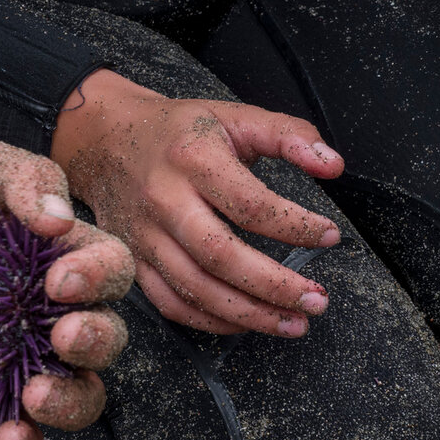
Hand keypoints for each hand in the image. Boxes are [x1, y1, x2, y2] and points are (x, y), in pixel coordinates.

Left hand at [0, 140, 133, 439]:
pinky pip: (21, 439)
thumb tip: (58, 217)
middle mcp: (55, 316)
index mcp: (62, 256)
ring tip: (35, 396)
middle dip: (97, 340)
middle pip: (109, 337)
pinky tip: (6, 438)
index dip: (99, 276)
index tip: (60, 280)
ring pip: (82, 396)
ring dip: (71, 402)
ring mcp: (24, 365)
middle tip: (64, 336)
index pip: (110, 267)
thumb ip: (21, 176)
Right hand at [49, 68, 344, 337]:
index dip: (294, 226)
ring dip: (250, 314)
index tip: (329, 236)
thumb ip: (288, 136)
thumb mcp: (234, 116)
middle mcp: (164, 199)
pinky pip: (171, 304)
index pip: (250, 203)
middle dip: (274, 285)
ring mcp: (145, 235)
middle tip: (317, 300)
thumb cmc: (179, 132)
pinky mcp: (134, 260)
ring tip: (294, 323)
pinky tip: (247, 322)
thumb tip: (333, 165)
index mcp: (193, 158)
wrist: (107, 140)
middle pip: (220, 254)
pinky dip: (212, 322)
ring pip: (196, 288)